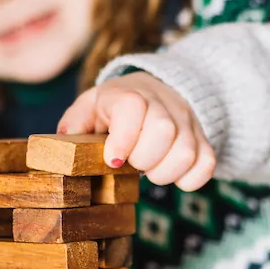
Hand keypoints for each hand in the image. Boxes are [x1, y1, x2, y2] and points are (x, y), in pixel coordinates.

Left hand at [57, 72, 215, 190]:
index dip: (123, 138)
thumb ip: (75, 122)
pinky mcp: (204, 139)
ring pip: (186, 152)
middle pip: (163, 131)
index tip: (113, 159)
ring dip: (164, 173)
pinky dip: (189, 179)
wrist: (160, 89)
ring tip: (150, 169)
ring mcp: (187, 121)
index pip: (133, 107)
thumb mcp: (91, 105)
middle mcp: (163, 103)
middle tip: (132, 163)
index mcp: (129, 93)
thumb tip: (63, 141)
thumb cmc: (117, 106)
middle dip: (143, 159)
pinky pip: (207, 164)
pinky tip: (172, 174)